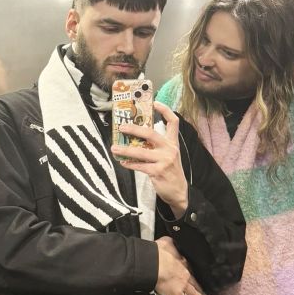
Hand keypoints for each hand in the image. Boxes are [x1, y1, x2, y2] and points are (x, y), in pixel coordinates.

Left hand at [111, 101, 187, 216]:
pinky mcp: (158, 171)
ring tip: (114, 148)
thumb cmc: (171, 170)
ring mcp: (164, 160)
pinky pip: (140, 166)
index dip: (165, 110)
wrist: (179, 191)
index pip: (173, 122)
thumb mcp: (169, 154)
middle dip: (134, 129)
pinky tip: (122, 162)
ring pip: (141, 152)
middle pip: (151, 134)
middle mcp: (170, 149)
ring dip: (125, 150)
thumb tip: (136, 136)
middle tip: (122, 127)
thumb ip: (157, 145)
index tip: (154, 103)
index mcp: (173, 142)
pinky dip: (130, 164)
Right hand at [155, 237, 205, 294]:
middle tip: (205, 290)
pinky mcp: (178, 294)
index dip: (193, 271)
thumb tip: (174, 242)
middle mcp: (186, 273)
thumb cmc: (158, 251)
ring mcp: (183, 285)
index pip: (191, 267)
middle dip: (200, 285)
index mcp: (183, 261)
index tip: (195, 274)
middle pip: (195, 281)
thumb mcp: (167, 242)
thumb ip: (172, 244)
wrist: (153, 263)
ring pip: (194, 292)